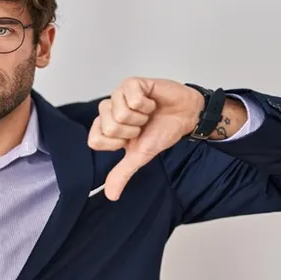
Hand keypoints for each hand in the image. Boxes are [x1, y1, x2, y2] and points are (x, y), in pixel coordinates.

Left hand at [87, 77, 204, 200]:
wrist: (186, 116)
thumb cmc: (161, 131)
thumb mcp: (140, 156)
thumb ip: (123, 173)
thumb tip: (111, 195)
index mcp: (105, 127)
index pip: (95, 140)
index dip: (117, 143)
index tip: (131, 139)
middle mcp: (108, 109)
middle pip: (108, 127)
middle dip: (132, 130)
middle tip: (142, 125)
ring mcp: (118, 94)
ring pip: (120, 113)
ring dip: (141, 117)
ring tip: (147, 114)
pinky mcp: (132, 83)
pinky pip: (132, 98)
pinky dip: (147, 104)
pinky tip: (151, 102)